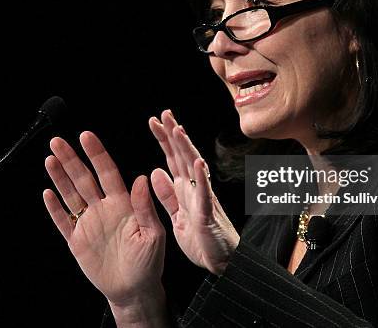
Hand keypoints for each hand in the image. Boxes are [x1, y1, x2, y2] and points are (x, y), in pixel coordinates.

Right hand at [42, 131, 166, 314]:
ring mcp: (89, 223)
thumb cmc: (149, 262)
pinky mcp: (77, 240)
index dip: (96, 154)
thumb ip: (145, 208)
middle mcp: (103, 208)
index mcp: (123, 203)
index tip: (86, 136)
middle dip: (70, 159)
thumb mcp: (153, 234)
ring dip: (60, 177)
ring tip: (50, 158)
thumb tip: (141, 178)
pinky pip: (63, 221)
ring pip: (71, 195)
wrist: (135, 289)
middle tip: (57, 141)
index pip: (107, 172)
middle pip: (83, 179)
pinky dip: (54, 208)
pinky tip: (47, 192)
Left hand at [148, 110, 239, 274]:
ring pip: (194, 168)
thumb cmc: (202, 240)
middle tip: (164, 113)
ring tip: (178, 130)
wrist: (223, 263)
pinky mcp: (209, 214)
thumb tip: (155, 171)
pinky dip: (202, 178)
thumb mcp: (177, 216)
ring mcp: (203, 198)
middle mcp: (195, 189)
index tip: (154, 121)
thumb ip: (167, 195)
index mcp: (185, 189)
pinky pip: (205, 193)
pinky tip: (198, 163)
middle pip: (183, 156)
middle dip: (173, 135)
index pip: (173, 159)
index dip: (164, 140)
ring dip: (187, 149)